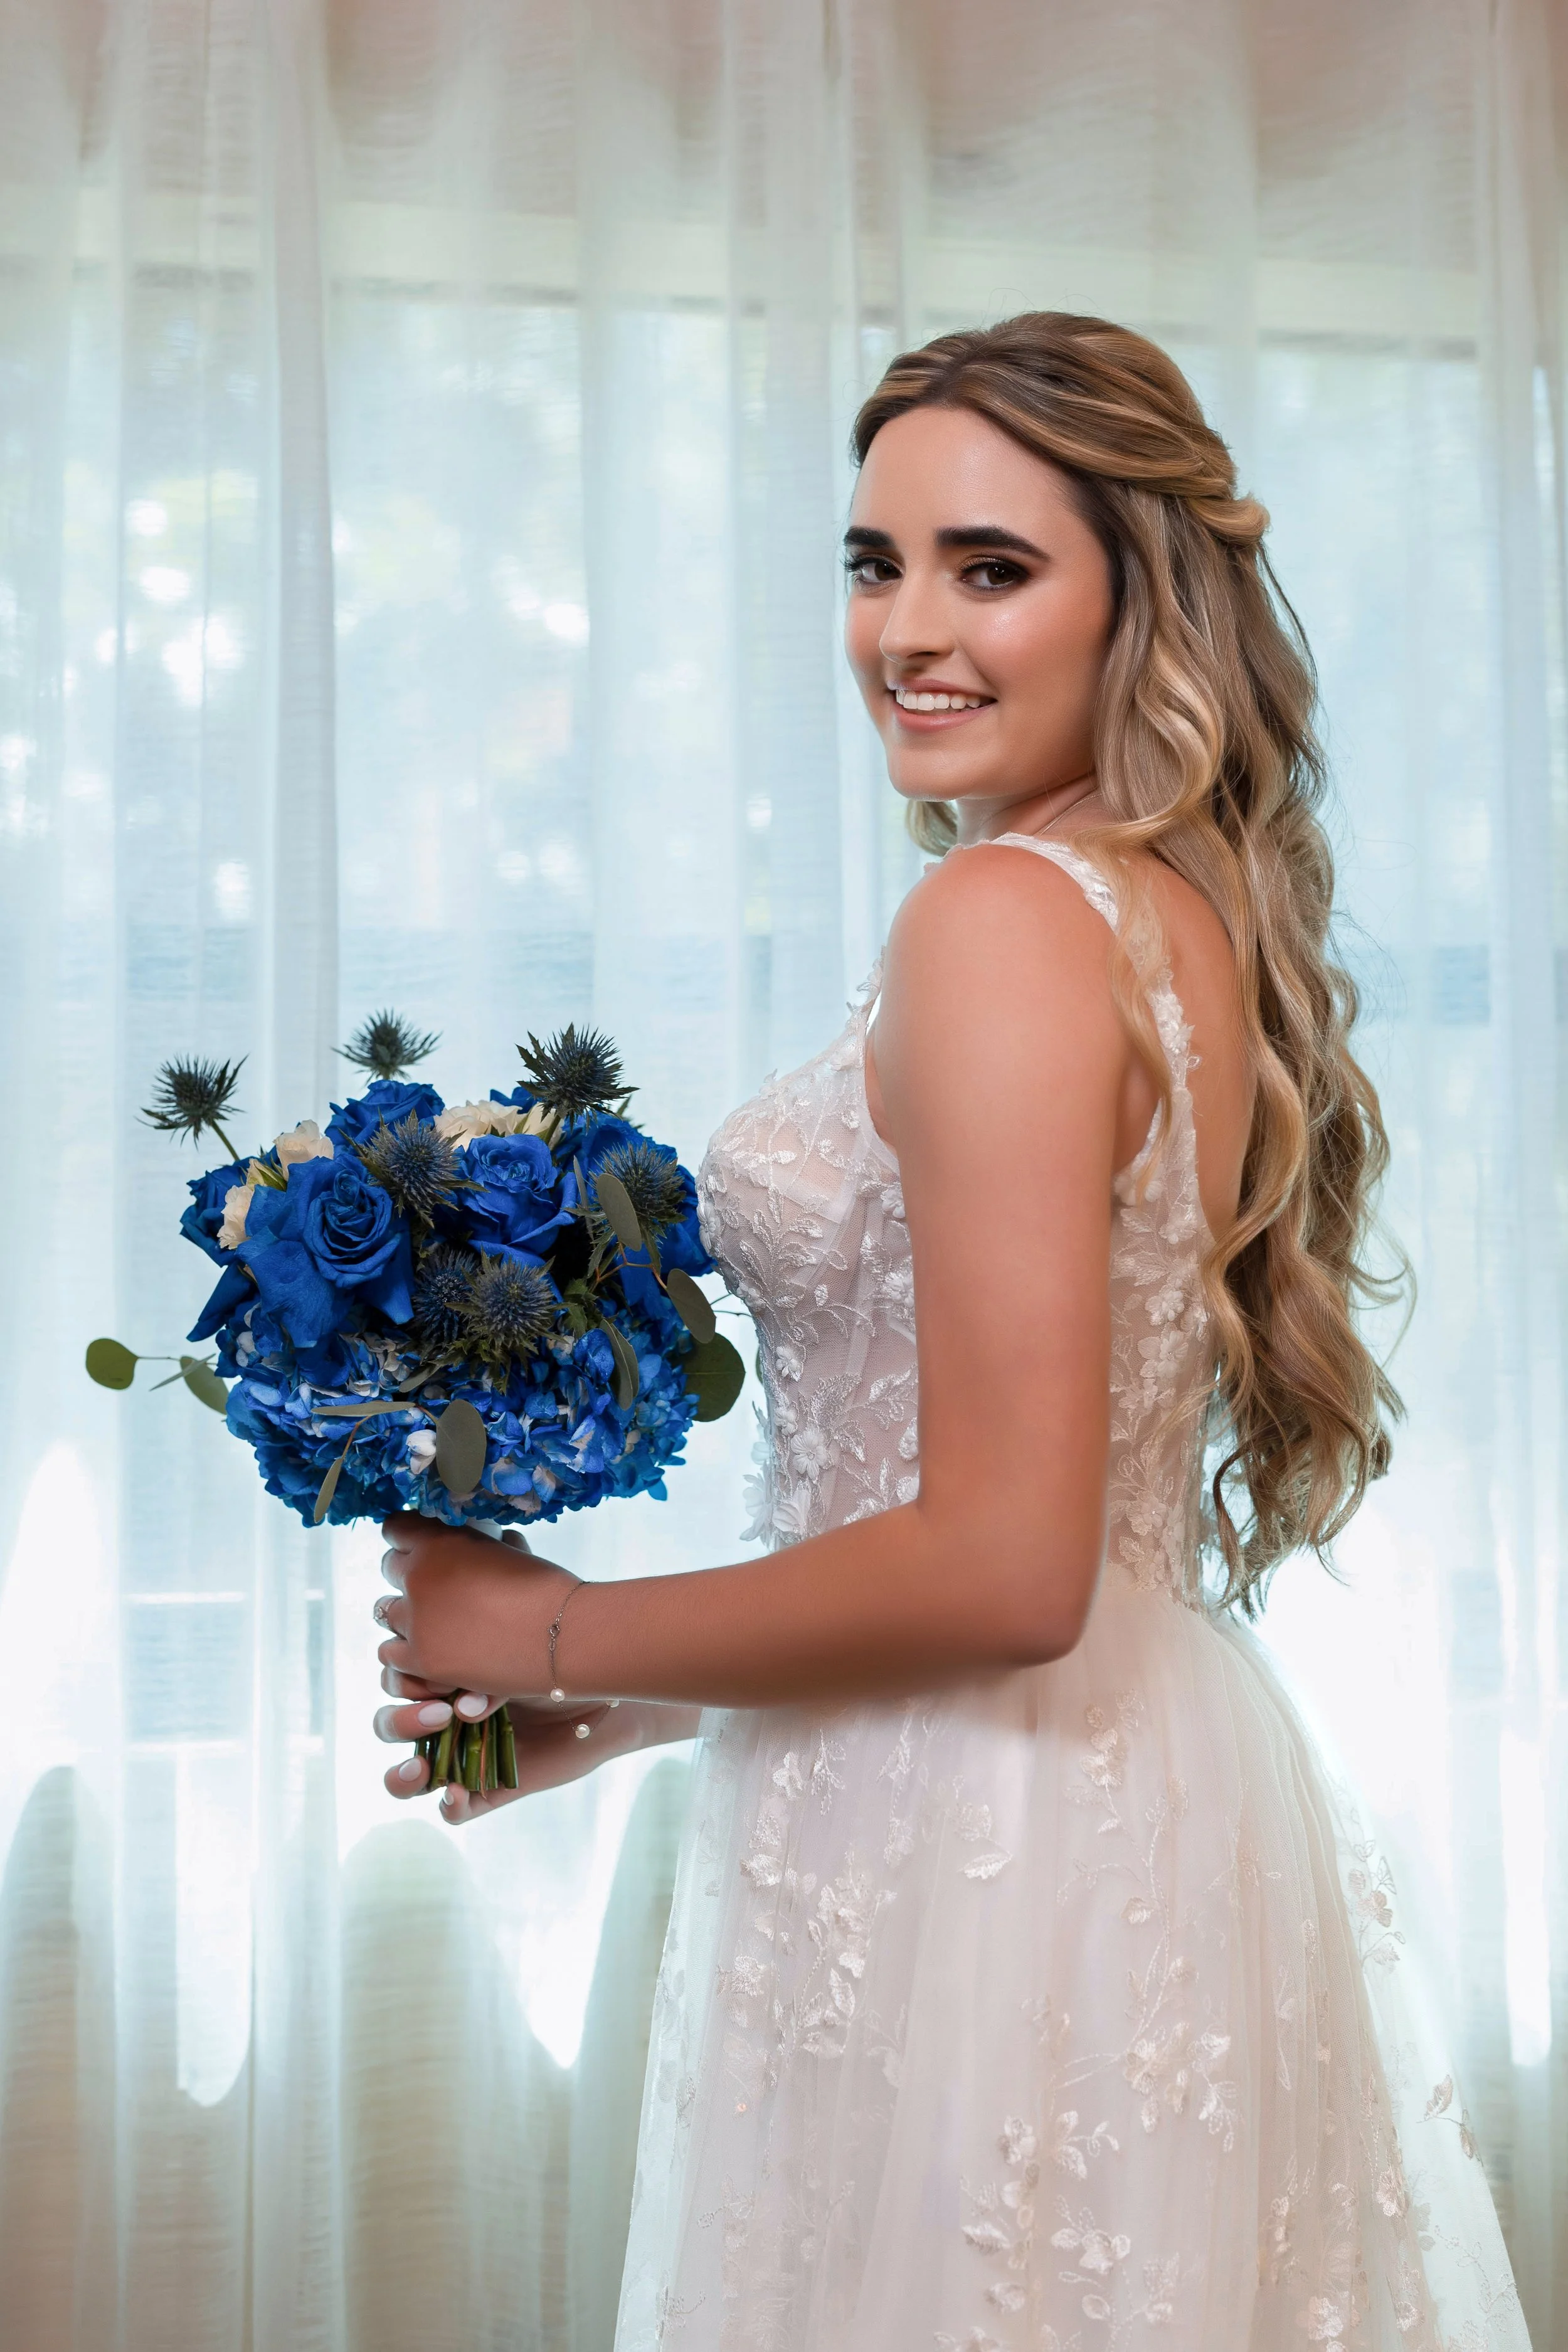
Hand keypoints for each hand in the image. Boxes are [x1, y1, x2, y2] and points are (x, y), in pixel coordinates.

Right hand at [374, 1669, 628, 1822]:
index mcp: (444, 1680)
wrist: (604, 1699)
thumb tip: (462, 1710)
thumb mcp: (516, 1662)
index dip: (403, 1678)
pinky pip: (454, 1810)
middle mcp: (445, 1720)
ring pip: (408, 1775)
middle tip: (441, 1713)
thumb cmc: (557, 1666)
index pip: (397, 1680)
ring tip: (420, 1768)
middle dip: (402, 1721)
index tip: (438, 1674)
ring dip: (401, 1774)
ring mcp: (463, 1758)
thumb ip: (485, 1680)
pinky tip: (457, 1794)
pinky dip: (450, 1805)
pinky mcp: (487, 1791)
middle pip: (391, 1725)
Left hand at [375, 1513, 578, 1699]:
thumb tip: (483, 1540)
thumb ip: (479, 1544)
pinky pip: (390, 1653)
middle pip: (390, 1568)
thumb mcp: (506, 1549)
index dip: (409, 1537)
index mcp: (439, 1541)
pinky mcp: (422, 1659)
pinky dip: (406, 1652)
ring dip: (405, 1614)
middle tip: (435, 1587)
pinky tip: (431, 1651)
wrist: (561, 1635)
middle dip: (409, 1574)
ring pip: (384, 1612)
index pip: (396, 1528)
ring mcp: (417, 1620)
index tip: (422, 1546)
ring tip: (432, 1623)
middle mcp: (418, 1576)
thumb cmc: (544, 1588)